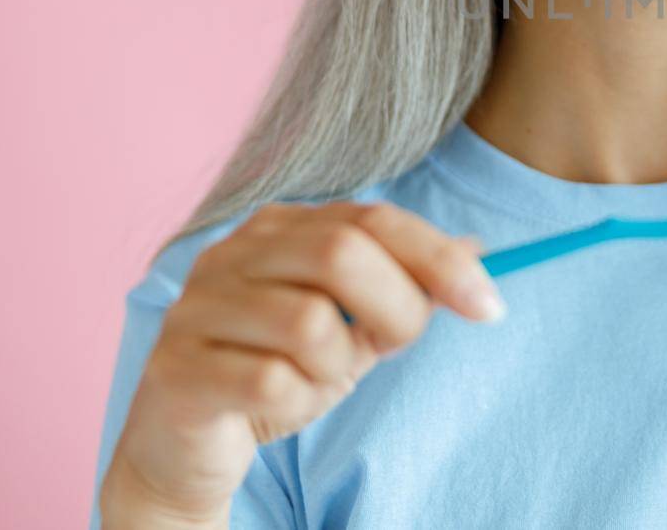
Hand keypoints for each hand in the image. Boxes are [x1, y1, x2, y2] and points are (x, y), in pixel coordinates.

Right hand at [99, 201, 503, 524]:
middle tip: (396, 348)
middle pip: (340, 255)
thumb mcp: (354, 326)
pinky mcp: (177, 369)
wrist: (188, 447)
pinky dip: (299, 401)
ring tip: (320, 378)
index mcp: (278, 228)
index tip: (489, 306)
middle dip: (396, 310)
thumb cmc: (276, 372)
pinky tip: (282, 405)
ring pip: (308, 324)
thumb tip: (477, 251)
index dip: (439, 260)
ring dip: (338, 366)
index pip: (373, 219)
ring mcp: (196, 308)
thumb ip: (407, 286)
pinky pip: (270, 382)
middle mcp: (231, 254)